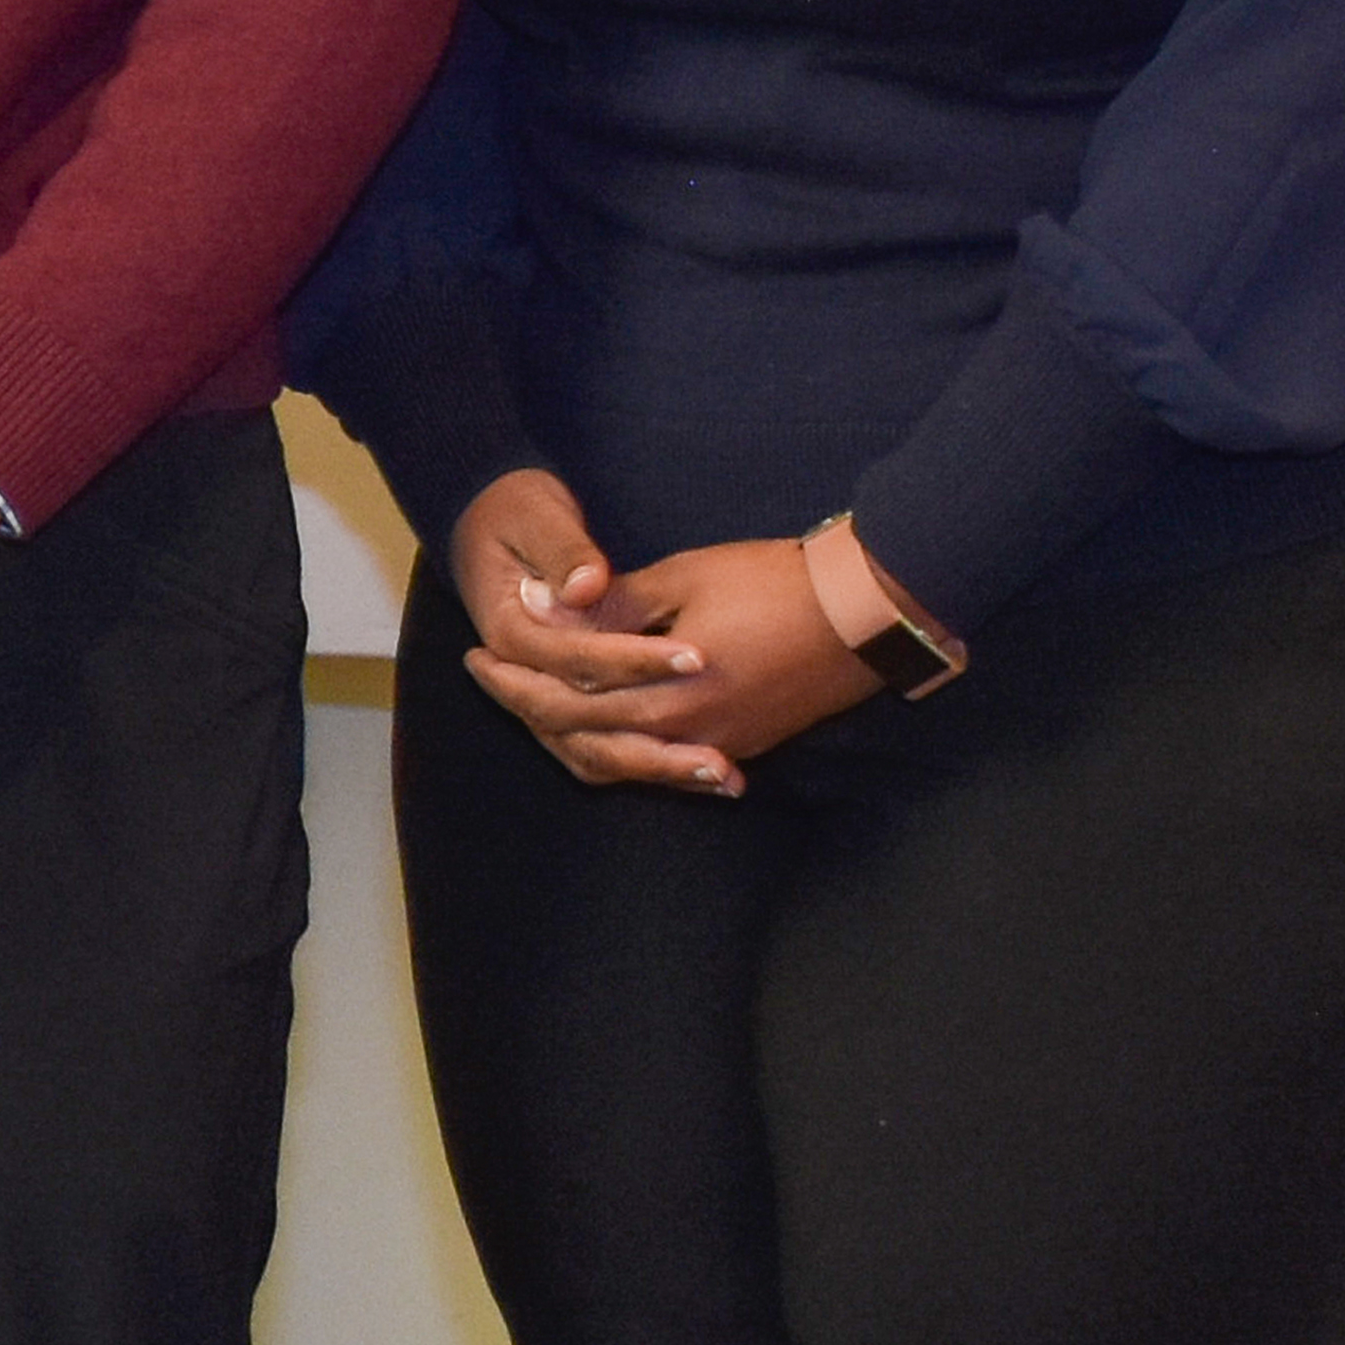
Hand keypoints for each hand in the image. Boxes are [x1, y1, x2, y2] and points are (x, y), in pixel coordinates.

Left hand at [454, 503, 878, 794]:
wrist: (865, 614)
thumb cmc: (772, 583)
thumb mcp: (680, 579)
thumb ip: (611, 605)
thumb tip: (547, 608)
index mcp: (664, 691)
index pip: (567, 696)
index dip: (516, 675)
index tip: (478, 652)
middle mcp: (686, 733)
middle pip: (583, 736)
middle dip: (527, 706)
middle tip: (486, 677)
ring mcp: (717, 747)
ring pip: (622, 762)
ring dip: (571, 739)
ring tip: (532, 709)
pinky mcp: (743, 747)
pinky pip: (664, 765)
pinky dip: (624, 755)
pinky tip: (601, 740)